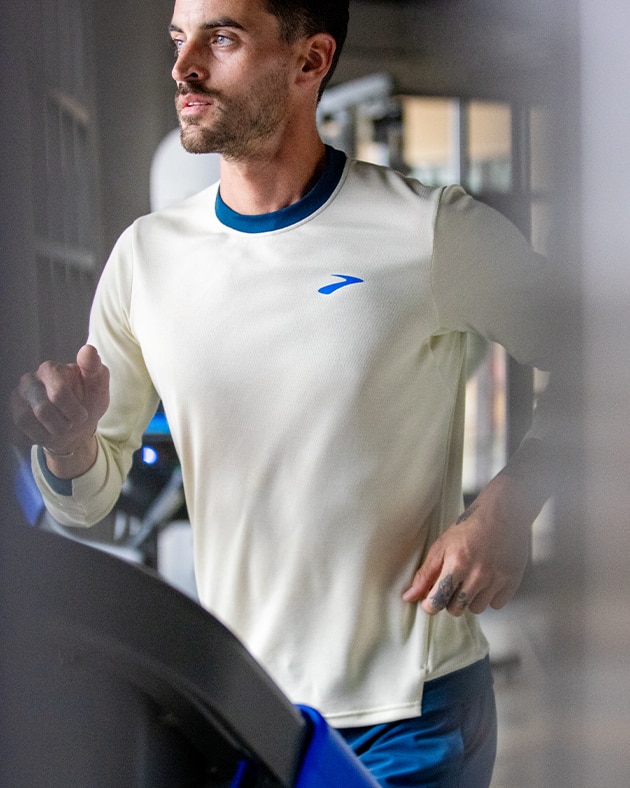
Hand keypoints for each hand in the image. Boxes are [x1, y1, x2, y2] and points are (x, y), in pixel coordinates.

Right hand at [11, 345, 109, 468]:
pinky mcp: (11, 414)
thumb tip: (88, 349)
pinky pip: (20, 432)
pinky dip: (41, 437)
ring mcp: (17, 397)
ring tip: (64, 427)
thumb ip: (94, 369)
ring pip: (29, 421)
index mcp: (51, 369)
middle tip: (77, 421)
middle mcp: (29, 379)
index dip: (71, 408)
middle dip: (65, 422)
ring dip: (53, 431)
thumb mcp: (98, 388)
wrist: (74, 426)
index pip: (57, 390)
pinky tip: (49, 430)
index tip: (82, 415)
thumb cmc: (87, 402)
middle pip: (43, 410)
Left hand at [402, 473, 532, 615]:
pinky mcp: (512, 581)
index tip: (430, 600)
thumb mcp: (442, 545)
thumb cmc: (470, 526)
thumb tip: (409, 597)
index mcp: (457, 563)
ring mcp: (497, 579)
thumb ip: (426, 573)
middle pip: (456, 609)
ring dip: (470, 598)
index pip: (438, 601)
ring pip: (476, 609)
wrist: (503, 512)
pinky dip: (490, 596)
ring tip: (471, 578)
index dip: (430, 604)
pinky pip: (496, 604)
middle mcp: (478, 574)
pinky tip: (488, 579)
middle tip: (453, 582)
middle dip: (449, 600)